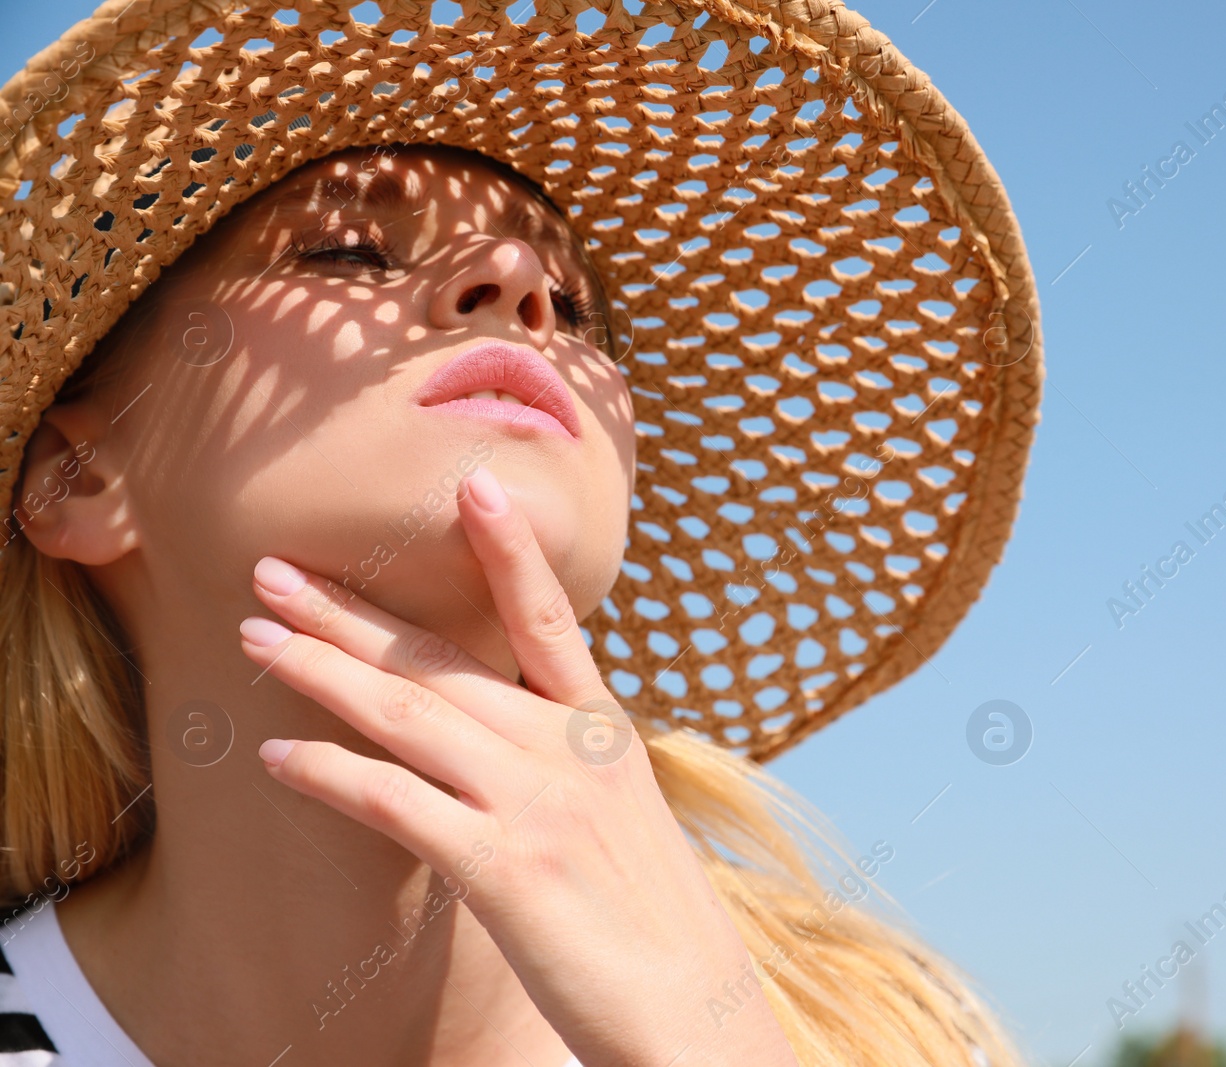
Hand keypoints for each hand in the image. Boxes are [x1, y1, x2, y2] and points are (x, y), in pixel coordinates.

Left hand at [237, 466, 797, 1066]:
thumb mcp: (627, 819)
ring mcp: (537, 801)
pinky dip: (330, 773)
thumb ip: (573, 766)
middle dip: (352, 610)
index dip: (511, 550)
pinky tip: (277, 758)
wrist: (690, 1008)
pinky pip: (394, 802)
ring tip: (256, 638)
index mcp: (605, 732)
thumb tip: (512, 737)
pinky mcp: (503, 865)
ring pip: (408, 713)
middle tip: (276, 569)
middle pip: (444, 659)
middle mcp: (570, 749)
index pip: (550, 619)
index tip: (474, 484)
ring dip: (323, 670)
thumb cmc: (655, 923)